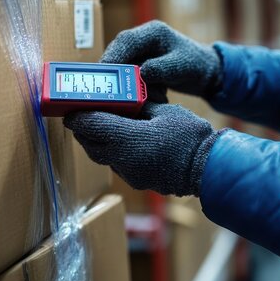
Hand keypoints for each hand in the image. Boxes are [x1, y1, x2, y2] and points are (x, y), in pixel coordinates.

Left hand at [63, 103, 223, 196]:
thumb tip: (123, 99)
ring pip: (100, 156)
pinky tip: (120, 140)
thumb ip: (138, 105)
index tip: (71, 106)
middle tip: (81, 114)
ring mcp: (129, 173)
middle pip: (89, 144)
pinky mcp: (136, 180)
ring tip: (98, 126)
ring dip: (95, 141)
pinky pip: (115, 164)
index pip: (90, 125)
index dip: (77, 115)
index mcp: (127, 139)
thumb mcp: (163, 110)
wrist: (208, 168)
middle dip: (82, 129)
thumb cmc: (189, 135)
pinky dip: (111, 151)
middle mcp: (122, 160)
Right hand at [101, 20, 221, 101]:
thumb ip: (162, 68)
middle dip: (117, 73)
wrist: (206, 72)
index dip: (112, 56)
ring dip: (129, 83)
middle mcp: (144, 39)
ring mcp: (141, 52)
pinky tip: (149, 96)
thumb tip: (142, 73)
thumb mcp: (182, 66)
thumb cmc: (197, 65)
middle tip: (112, 91)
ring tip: (145, 95)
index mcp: (153, 32)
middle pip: (119, 54)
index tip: (104, 73)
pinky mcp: (141, 65)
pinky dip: (136, 88)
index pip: (126, 41)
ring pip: (123, 67)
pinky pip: (130, 76)